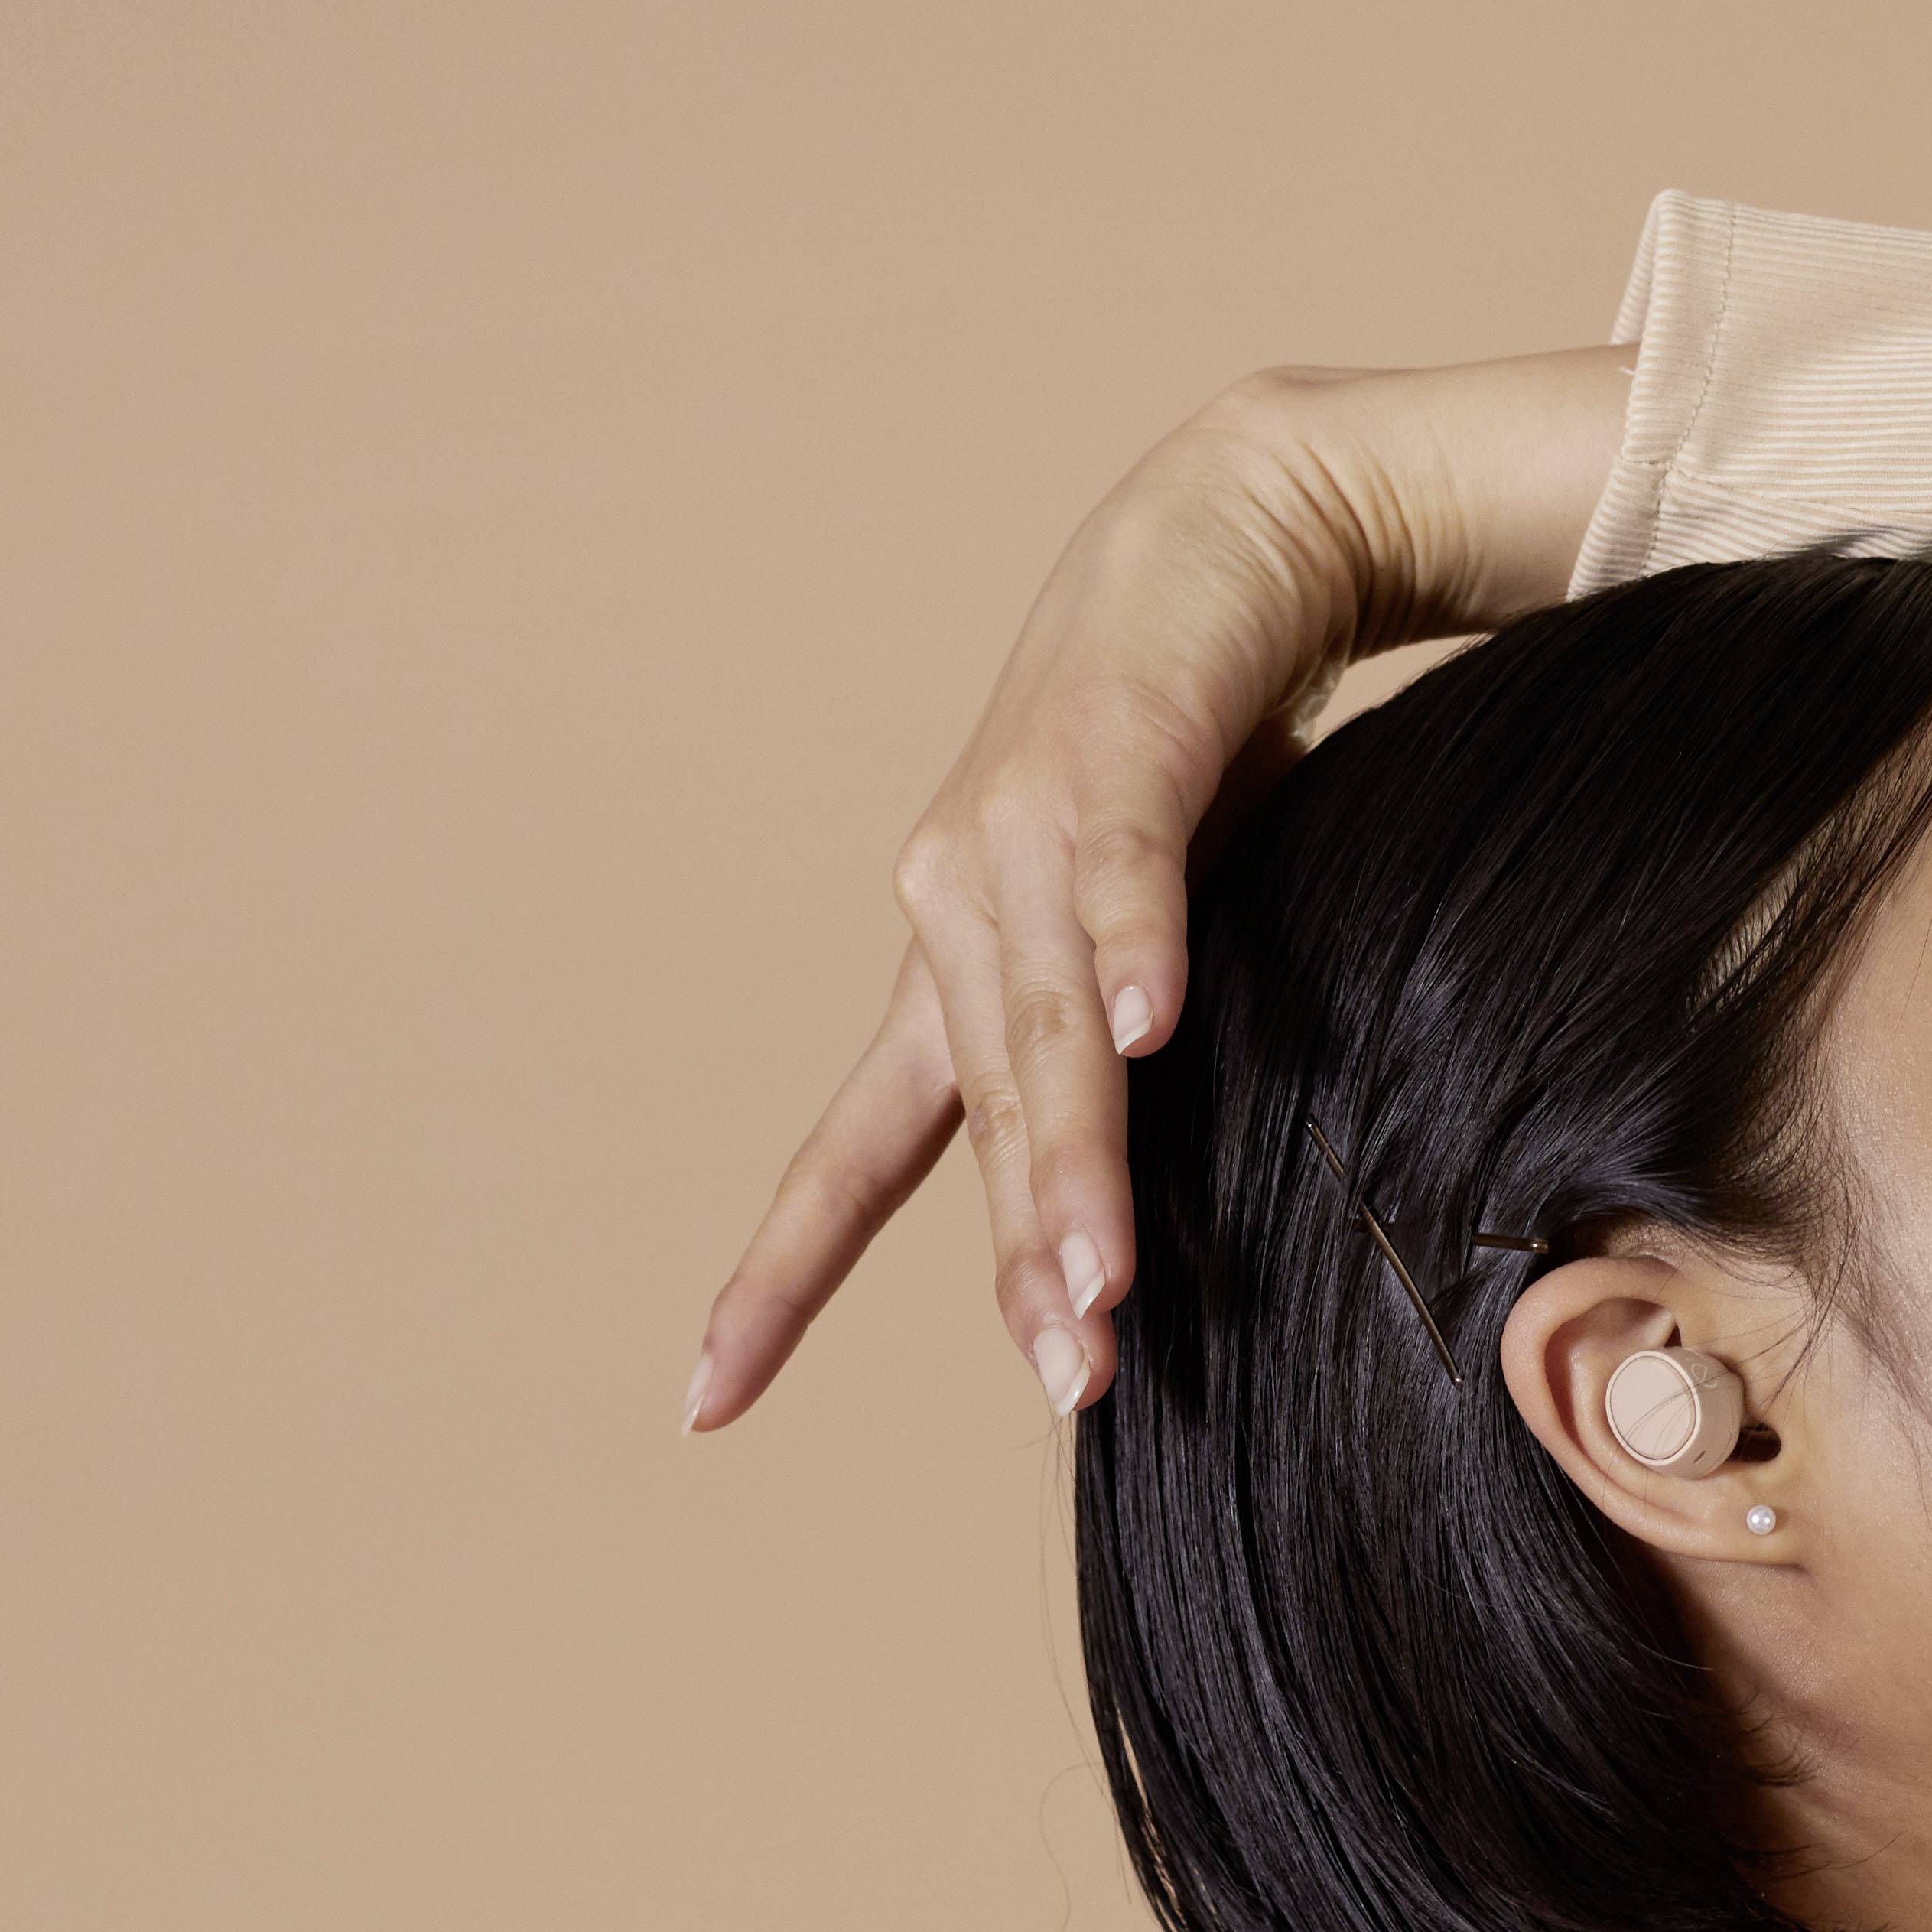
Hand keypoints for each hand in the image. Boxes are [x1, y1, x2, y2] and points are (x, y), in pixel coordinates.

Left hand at [680, 343, 1635, 1431]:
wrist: (1229, 530)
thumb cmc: (1195, 748)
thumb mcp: (1148, 921)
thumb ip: (1136, 1047)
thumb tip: (1168, 1208)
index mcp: (955, 968)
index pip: (859, 1156)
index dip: (783, 1275)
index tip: (703, 1401)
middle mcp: (960, 906)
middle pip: (988, 1117)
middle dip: (1027, 1259)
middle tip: (1069, 1380)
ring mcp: (1026, 829)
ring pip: (1051, 1026)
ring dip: (1079, 1158)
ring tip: (1102, 1287)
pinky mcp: (1121, 751)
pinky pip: (1126, 873)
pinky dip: (1138, 950)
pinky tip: (1154, 1027)